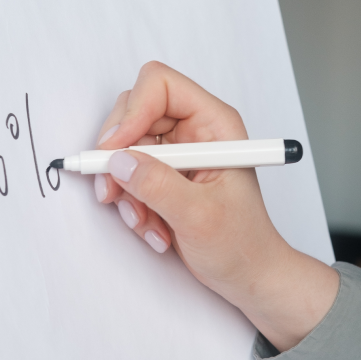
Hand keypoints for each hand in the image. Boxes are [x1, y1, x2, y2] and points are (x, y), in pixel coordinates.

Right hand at [95, 62, 338, 350]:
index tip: (115, 152)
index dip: (132, 112)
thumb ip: (157, 185)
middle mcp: (194, 132)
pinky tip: (153, 229)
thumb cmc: (241, 244)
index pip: (160, 86)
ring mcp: (177, 155)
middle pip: (133, 114)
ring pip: (125, 150)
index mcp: (215, 124)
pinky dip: (131, 204)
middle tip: (114, 192)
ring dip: (126, 190)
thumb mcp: (199, 215)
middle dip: (118, 156)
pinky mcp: (165, 177)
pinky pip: (129, 176)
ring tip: (147, 223)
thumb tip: (117, 161)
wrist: (247, 273)